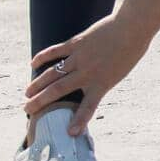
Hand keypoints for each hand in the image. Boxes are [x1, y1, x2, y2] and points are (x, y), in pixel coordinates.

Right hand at [24, 12, 150, 134]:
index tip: (69, 133)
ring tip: (27, 93)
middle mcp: (87, 73)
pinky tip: (33, 64)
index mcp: (101, 83)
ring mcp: (80, 57)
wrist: (132, 28)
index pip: (88, 107)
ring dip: (37, 84)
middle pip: (58, 90)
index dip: (78, 121)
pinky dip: (42, 57)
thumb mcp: (119, 73)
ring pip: (52, 73)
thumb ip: (102, 81)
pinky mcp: (77, 42)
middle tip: (27, 110)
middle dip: (41, 101)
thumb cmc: (130, 50)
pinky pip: (56, 51)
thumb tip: (88, 88)